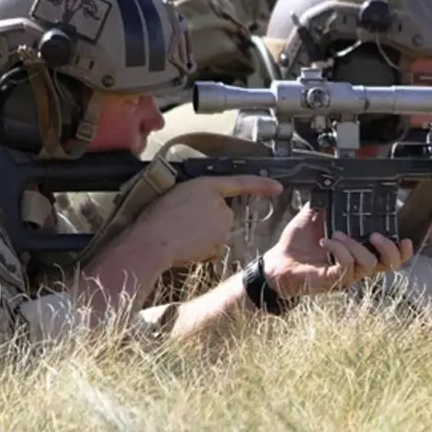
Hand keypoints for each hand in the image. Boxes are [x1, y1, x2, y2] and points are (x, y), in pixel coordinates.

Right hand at [126, 175, 283, 268]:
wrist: (153, 241)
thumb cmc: (158, 215)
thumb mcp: (178, 192)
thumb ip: (199, 195)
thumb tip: (207, 208)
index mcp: (209, 186)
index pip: (242, 182)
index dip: (261, 184)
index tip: (278, 187)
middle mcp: (222, 207)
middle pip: (223, 213)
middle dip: (208, 218)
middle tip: (183, 221)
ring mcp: (222, 227)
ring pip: (217, 232)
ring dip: (203, 234)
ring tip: (179, 233)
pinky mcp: (219, 246)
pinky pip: (212, 248)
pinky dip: (202, 249)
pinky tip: (185, 246)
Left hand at [261, 203, 413, 296]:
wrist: (277, 261)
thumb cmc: (298, 242)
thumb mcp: (316, 216)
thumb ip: (330, 202)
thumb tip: (334, 181)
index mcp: (360, 251)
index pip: (391, 256)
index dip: (403, 251)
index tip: (406, 239)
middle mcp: (358, 265)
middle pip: (390, 265)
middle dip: (388, 248)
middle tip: (374, 235)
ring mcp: (346, 275)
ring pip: (368, 264)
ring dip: (355, 245)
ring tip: (338, 233)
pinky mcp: (333, 280)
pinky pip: (346, 266)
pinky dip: (339, 250)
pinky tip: (326, 240)